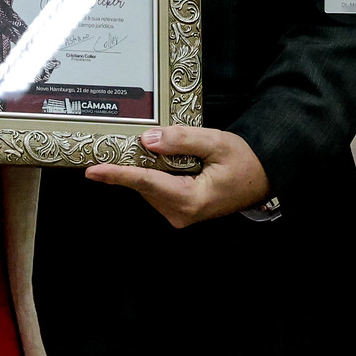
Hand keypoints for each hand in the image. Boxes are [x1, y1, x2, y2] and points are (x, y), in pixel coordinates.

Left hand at [87, 127, 270, 227]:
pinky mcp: (179, 212)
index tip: (94, 171)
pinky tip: (169, 161)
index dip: (118, 174)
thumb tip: (148, 140)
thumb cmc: (245, 162)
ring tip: (172, 150)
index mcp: (191, 199)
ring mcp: (179, 215)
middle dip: (134, 162)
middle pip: (144, 184)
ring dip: (148, 167)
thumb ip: (181, 140)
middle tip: (132, 140)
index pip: (146, 182)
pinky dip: (156, 174)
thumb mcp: (216, 142)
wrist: (262, 178)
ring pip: (148, 186)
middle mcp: (181, 213)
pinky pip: (157, 189)